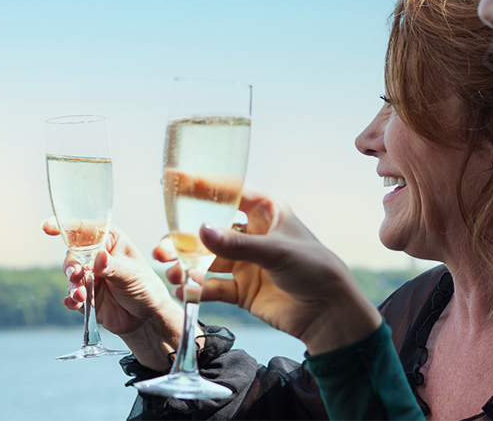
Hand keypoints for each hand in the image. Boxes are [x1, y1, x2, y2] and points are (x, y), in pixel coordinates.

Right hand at [42, 218, 182, 369]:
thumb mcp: (132, 275)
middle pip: (72, 254)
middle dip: (71, 265)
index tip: (48, 228)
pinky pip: (71, 295)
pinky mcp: (85, 295)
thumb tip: (99, 257)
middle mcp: (97, 256)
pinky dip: (71, 299)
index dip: (66, 227)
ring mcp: (89, 276)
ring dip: (72, 285)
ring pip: (70, 275)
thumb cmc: (145, 288)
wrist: (146, 318)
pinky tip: (75, 303)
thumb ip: (113, 267)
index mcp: (110, 241)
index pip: (86, 230)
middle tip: (76, 275)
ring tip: (81, 296)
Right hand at [161, 183, 381, 354]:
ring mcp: (246, 263)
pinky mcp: (242, 290)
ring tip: (172, 272)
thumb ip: (237, 244)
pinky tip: (185, 291)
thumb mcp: (276, 251)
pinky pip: (213, 287)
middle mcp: (253, 235)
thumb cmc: (314, 269)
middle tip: (163, 248)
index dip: (201, 186)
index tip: (172, 180)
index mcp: (266, 212)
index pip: (229, 193)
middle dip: (184, 238)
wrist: (329, 312)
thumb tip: (200, 231)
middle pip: (210, 230)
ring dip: (186, 265)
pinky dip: (197, 289)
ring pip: (207, 260)